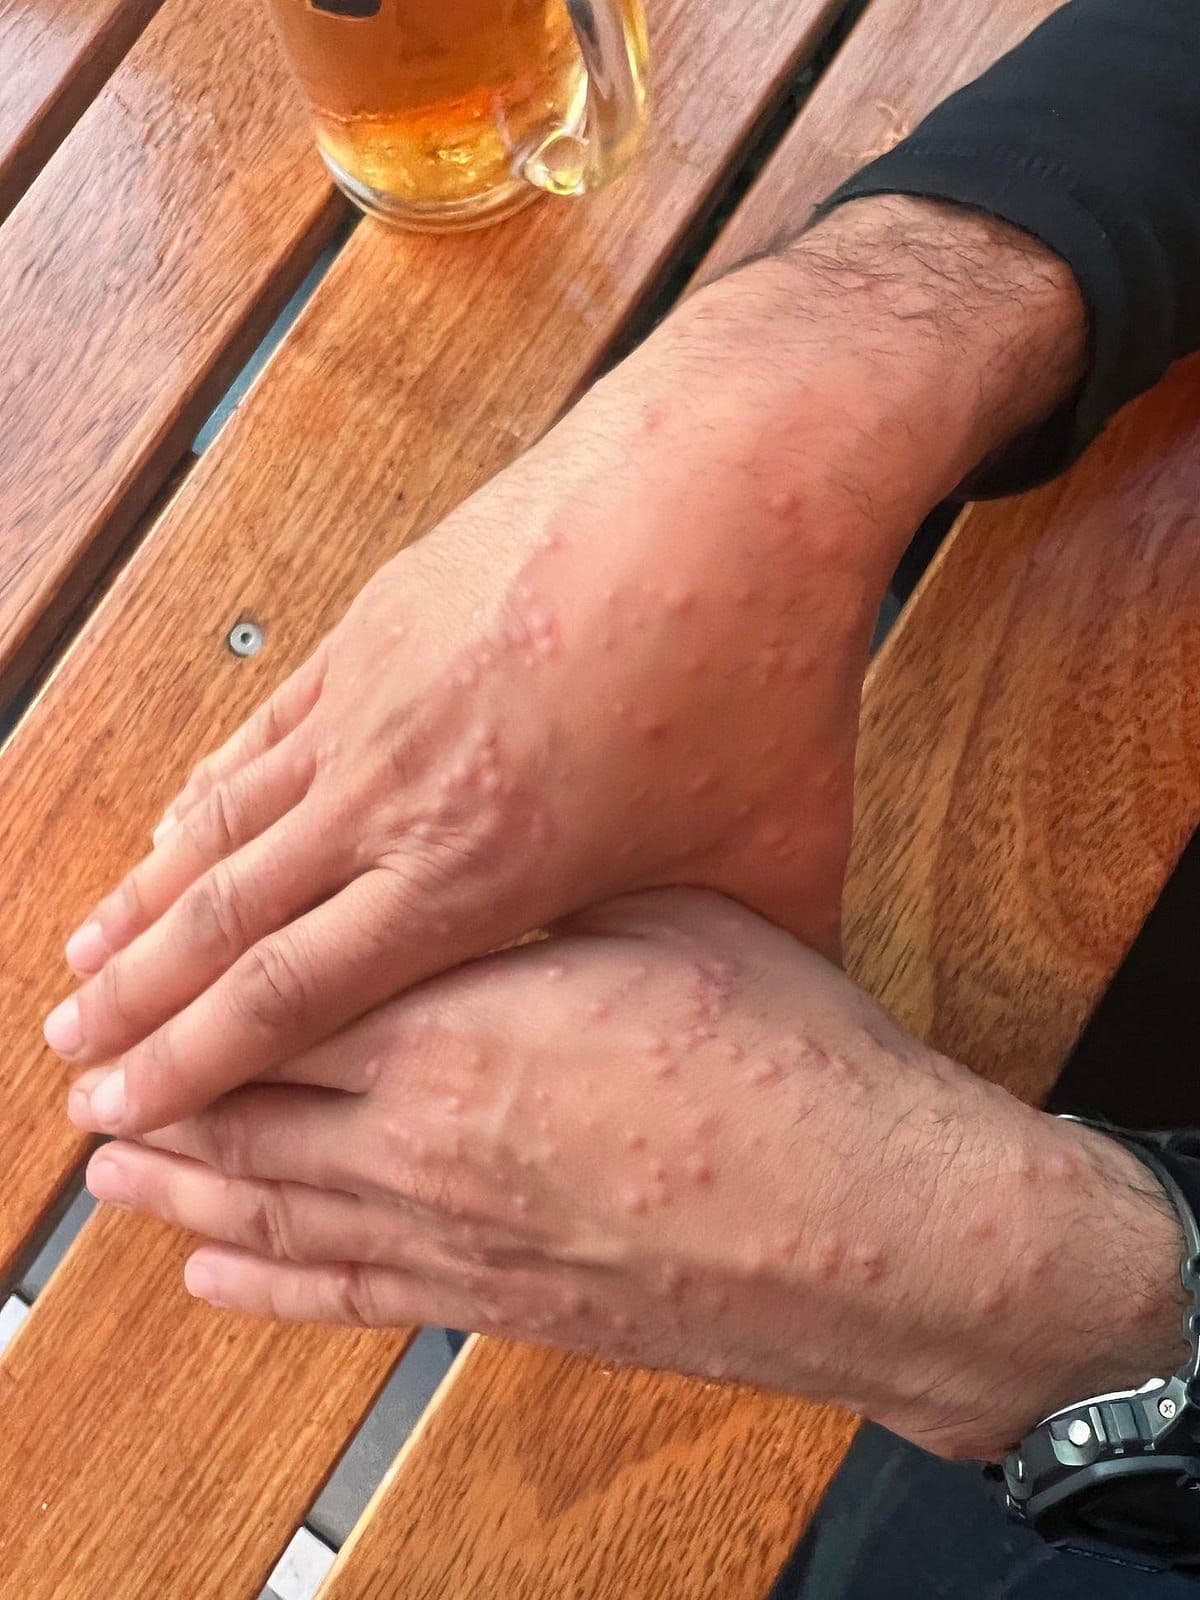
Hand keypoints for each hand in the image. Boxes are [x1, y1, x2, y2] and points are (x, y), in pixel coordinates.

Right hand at [52, 197, 1085, 1137]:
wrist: (732, 474)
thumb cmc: (763, 671)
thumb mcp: (781, 854)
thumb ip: (757, 963)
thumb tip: (783, 1037)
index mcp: (476, 872)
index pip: (291, 996)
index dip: (191, 1068)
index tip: (118, 1112)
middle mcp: (392, 792)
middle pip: (225, 916)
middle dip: (135, 1003)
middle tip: (63, 1059)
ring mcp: (370, 698)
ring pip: (226, 820)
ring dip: (148, 899)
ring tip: (85, 956)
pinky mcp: (378, 622)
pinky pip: (263, 728)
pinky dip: (209, 791)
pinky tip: (178, 818)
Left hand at [80, 891, 1180, 1459]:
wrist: (875, 1225)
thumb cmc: (787, 1059)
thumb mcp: (661, 919)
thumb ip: (542, 902)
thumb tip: (478, 867)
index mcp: (453, 1027)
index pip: (275, 1005)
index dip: (190, 1000)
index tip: (135, 992)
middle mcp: (423, 1142)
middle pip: (246, 1119)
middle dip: (159, 1101)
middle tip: (88, 1090)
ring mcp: (457, 1239)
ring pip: (270, 1214)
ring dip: (179, 1194)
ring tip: (111, 1181)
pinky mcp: (503, 1309)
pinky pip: (346, 1297)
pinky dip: (265, 1285)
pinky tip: (215, 1277)